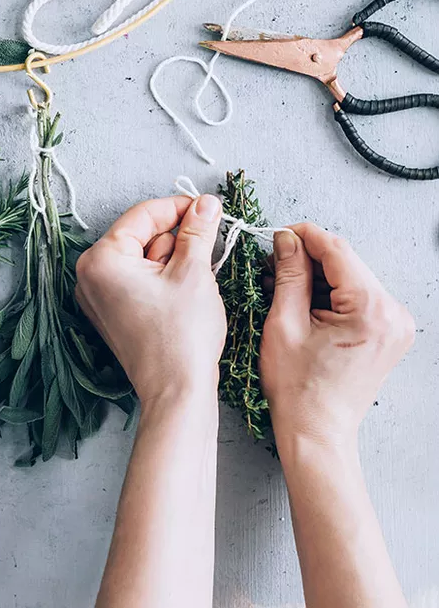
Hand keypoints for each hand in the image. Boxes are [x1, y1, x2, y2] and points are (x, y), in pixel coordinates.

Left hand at [76, 195, 225, 404]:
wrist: (177, 392)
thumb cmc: (181, 337)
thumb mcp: (193, 272)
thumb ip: (197, 230)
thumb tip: (206, 203)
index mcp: (101, 260)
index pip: (143, 215)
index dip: (180, 207)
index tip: (208, 207)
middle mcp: (90, 276)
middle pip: (141, 235)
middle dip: (176, 239)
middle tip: (206, 252)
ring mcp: (98, 296)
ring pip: (142, 257)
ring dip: (172, 260)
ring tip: (193, 284)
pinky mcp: (111, 313)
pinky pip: (137, 279)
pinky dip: (162, 278)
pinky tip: (182, 295)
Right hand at [260, 223, 414, 447]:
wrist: (317, 433)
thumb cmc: (299, 390)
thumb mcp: (284, 323)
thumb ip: (289, 273)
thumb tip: (286, 239)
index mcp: (371, 310)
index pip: (337, 249)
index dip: (303, 235)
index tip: (277, 234)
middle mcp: (393, 313)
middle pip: (346, 262)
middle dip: (308, 258)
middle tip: (272, 264)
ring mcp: (395, 324)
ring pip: (351, 278)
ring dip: (318, 276)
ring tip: (282, 287)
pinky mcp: (388, 332)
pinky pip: (358, 297)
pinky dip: (331, 293)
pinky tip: (303, 302)